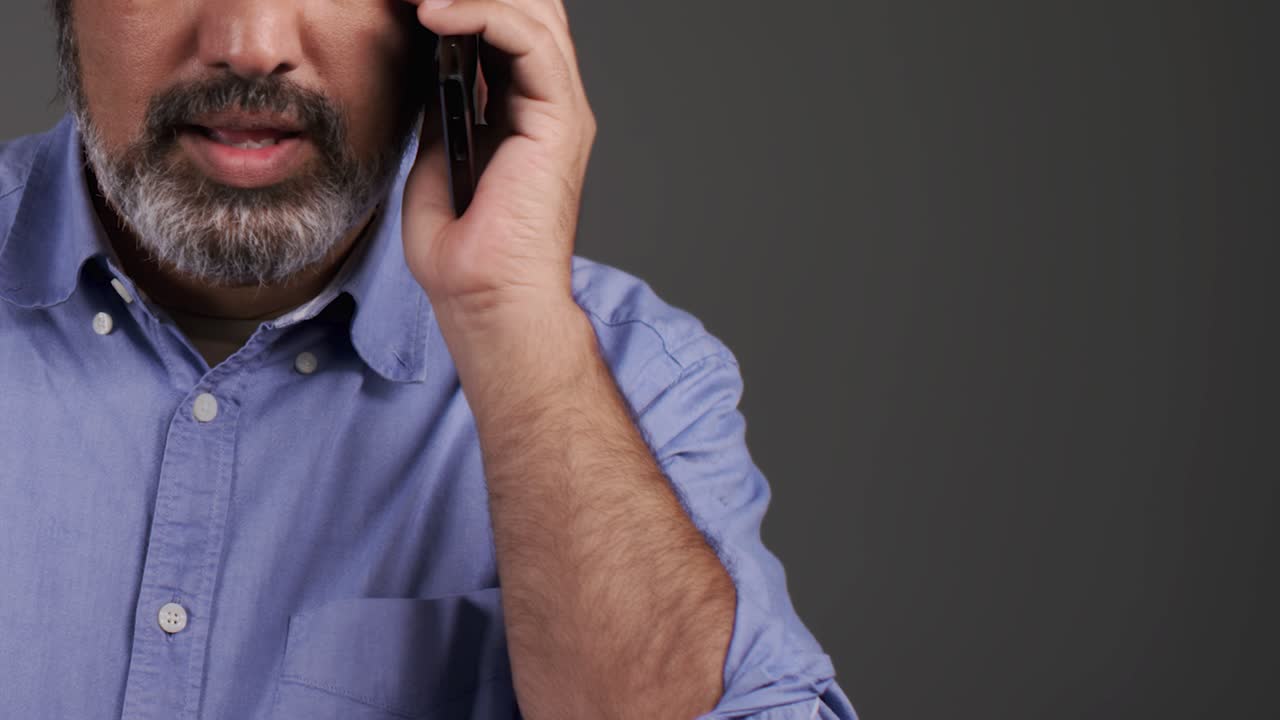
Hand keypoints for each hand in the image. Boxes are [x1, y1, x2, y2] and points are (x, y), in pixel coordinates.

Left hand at [400, 0, 596, 327]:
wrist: (487, 302)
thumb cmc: (465, 257)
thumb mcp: (437, 161)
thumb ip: (444, 112)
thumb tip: (431, 68)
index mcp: (526, 114)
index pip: (509, 27)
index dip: (465, 1)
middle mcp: (550, 105)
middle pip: (531, 8)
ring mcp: (560, 111)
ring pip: (536, 12)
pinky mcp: (561, 121)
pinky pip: (528, 40)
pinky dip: (482, 13)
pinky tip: (434, 13)